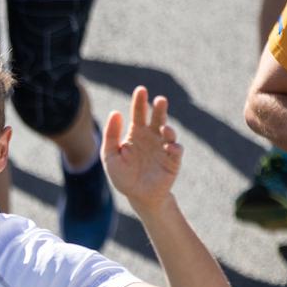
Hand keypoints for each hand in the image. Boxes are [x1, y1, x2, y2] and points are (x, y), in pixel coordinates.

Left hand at [102, 86, 183, 213]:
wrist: (137, 196)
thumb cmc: (123, 175)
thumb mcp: (110, 156)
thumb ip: (110, 135)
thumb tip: (115, 112)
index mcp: (137, 133)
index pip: (139, 113)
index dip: (140, 101)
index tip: (141, 90)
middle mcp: (152, 137)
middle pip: (157, 118)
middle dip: (160, 108)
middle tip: (160, 100)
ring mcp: (164, 148)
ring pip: (169, 132)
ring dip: (168, 128)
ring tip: (164, 128)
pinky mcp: (172, 161)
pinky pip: (176, 151)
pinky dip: (174, 147)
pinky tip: (169, 147)